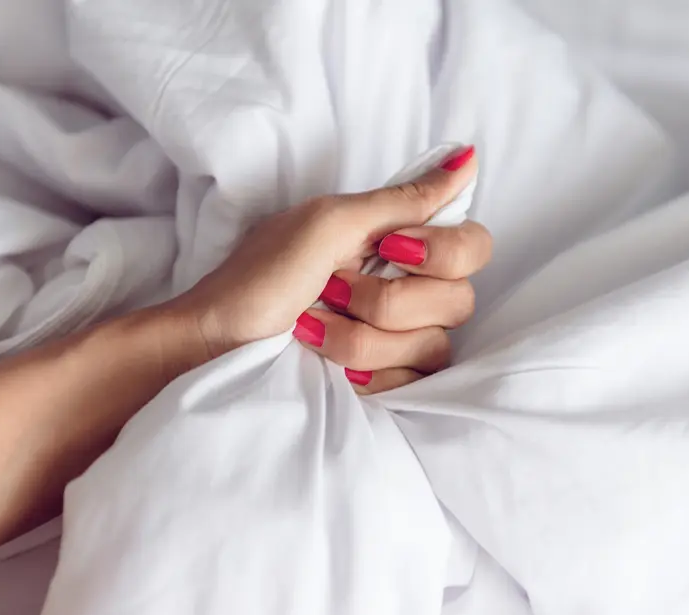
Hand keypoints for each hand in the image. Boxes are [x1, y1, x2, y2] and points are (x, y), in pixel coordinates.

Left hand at [171, 145, 490, 392]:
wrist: (214, 344)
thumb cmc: (259, 278)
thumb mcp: (328, 224)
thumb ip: (403, 198)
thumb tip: (468, 155)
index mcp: (399, 242)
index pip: (473, 245)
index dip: (440, 252)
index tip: (386, 249)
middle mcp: (408, 289)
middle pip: (458, 300)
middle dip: (386, 300)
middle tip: (333, 290)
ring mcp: (399, 340)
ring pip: (433, 346)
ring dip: (362, 338)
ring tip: (314, 329)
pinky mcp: (386, 382)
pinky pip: (412, 385)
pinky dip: (365, 374)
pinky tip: (328, 364)